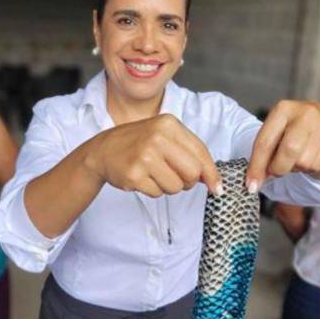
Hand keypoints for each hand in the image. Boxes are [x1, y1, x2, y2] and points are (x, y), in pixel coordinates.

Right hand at [84, 114, 221, 197]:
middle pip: (192, 173)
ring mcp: (144, 156)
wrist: (103, 150)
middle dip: (188, 181)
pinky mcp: (134, 175)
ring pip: (176, 187)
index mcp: (169, 124)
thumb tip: (214, 182)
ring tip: (155, 174)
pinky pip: (158, 194)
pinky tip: (143, 178)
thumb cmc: (140, 143)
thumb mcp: (165, 136)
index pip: (201, 153)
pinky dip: (154, 190)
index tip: (216, 187)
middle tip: (177, 178)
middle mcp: (157, 138)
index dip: (211, 173)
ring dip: (169, 187)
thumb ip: (191, 153)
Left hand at [247, 100, 319, 190]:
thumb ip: (264, 154)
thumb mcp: (276, 133)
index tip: (251, 185)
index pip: (265, 142)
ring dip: (295, 168)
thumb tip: (254, 182)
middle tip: (276, 170)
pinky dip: (308, 168)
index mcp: (283, 109)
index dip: (256, 166)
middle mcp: (305, 113)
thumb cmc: (292, 130)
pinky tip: (309, 156)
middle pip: (288, 151)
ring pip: (303, 162)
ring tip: (296, 157)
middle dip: (278, 168)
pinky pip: (315, 166)